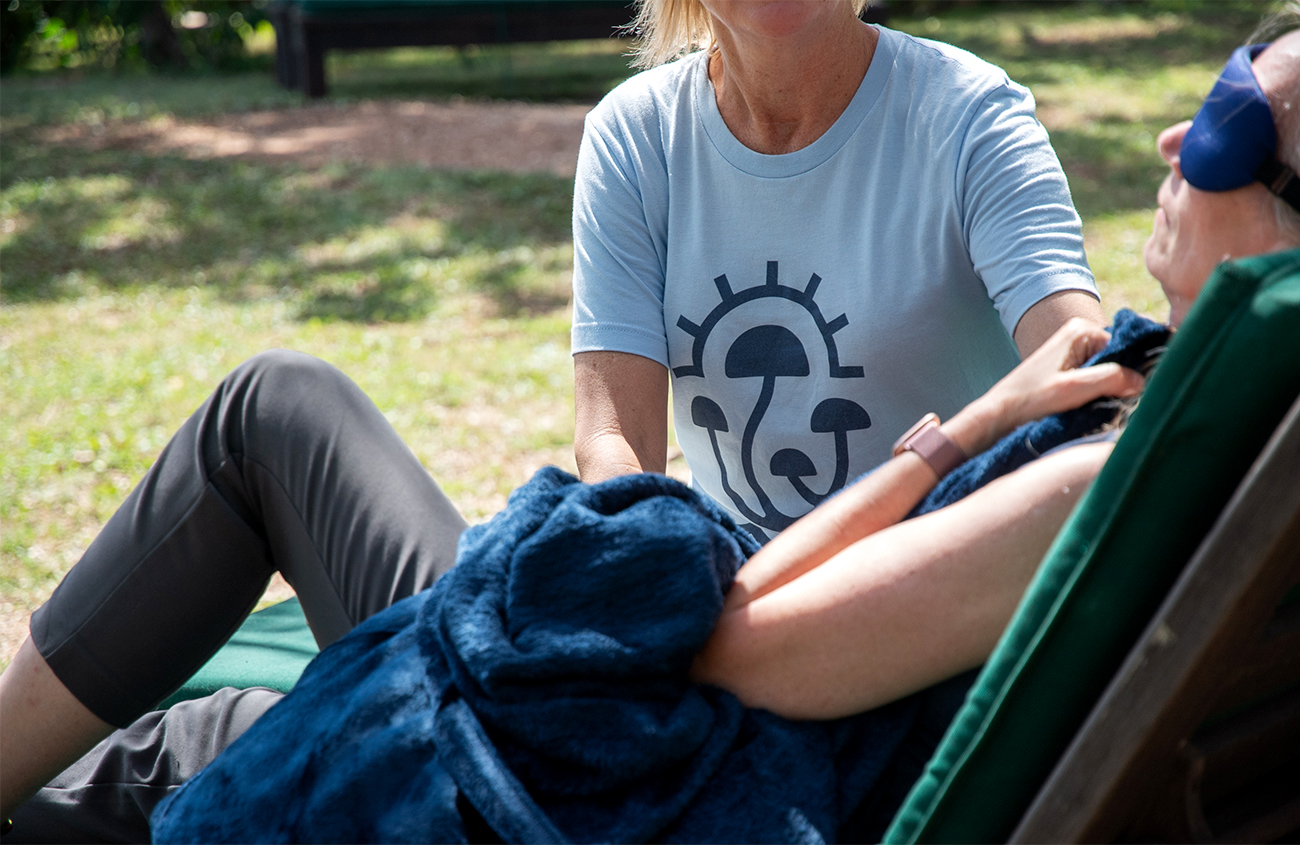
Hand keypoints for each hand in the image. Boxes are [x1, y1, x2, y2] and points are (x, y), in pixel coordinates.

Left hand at [948, 318, 1144, 455]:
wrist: (1000, 412)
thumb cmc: (1031, 399)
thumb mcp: (1073, 389)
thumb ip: (1111, 379)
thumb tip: (1143, 380)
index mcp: (1082, 330)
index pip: (1127, 347)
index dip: (1134, 371)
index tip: (1135, 394)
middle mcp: (1080, 333)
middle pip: (1119, 357)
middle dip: (1121, 380)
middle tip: (1114, 402)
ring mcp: (1075, 349)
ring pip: (1110, 370)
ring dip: (1109, 388)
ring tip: (1097, 404)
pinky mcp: (1070, 366)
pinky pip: (1097, 376)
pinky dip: (1098, 391)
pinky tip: (1091, 404)